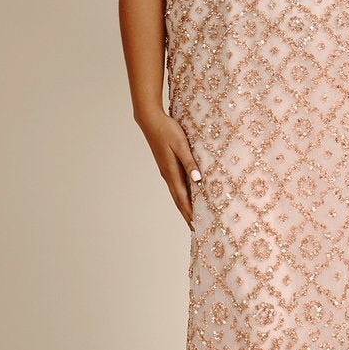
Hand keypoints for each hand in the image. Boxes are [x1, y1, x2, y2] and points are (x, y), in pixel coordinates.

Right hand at [135, 108, 200, 230]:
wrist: (151, 121)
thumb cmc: (167, 130)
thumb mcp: (181, 145)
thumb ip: (190, 162)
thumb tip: (198, 180)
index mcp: (172, 172)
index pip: (182, 198)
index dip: (190, 213)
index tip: (196, 226)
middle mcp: (168, 175)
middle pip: (178, 200)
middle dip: (187, 214)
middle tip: (195, 228)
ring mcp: (166, 171)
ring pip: (176, 193)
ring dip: (184, 206)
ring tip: (192, 216)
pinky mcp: (166, 166)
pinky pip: (175, 185)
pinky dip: (182, 195)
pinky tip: (187, 195)